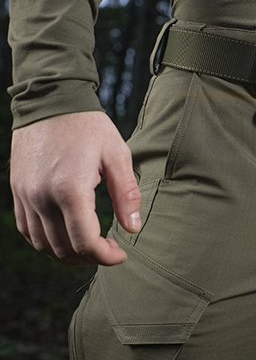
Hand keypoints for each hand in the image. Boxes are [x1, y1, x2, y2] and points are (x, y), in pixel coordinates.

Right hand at [9, 111, 140, 265]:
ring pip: (43, 244)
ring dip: (68, 253)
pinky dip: (47, 241)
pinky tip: (66, 236)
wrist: (51, 102)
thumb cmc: (89, 127)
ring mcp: (26, 196)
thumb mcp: (117, 155)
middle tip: (109, 250)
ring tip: (91, 246)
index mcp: (70, 189)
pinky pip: (27, 230)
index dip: (105, 256)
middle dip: (90, 258)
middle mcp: (42, 197)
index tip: (120, 254)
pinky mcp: (18, 192)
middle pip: (63, 248)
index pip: (85, 242)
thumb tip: (133, 228)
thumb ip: (126, 194)